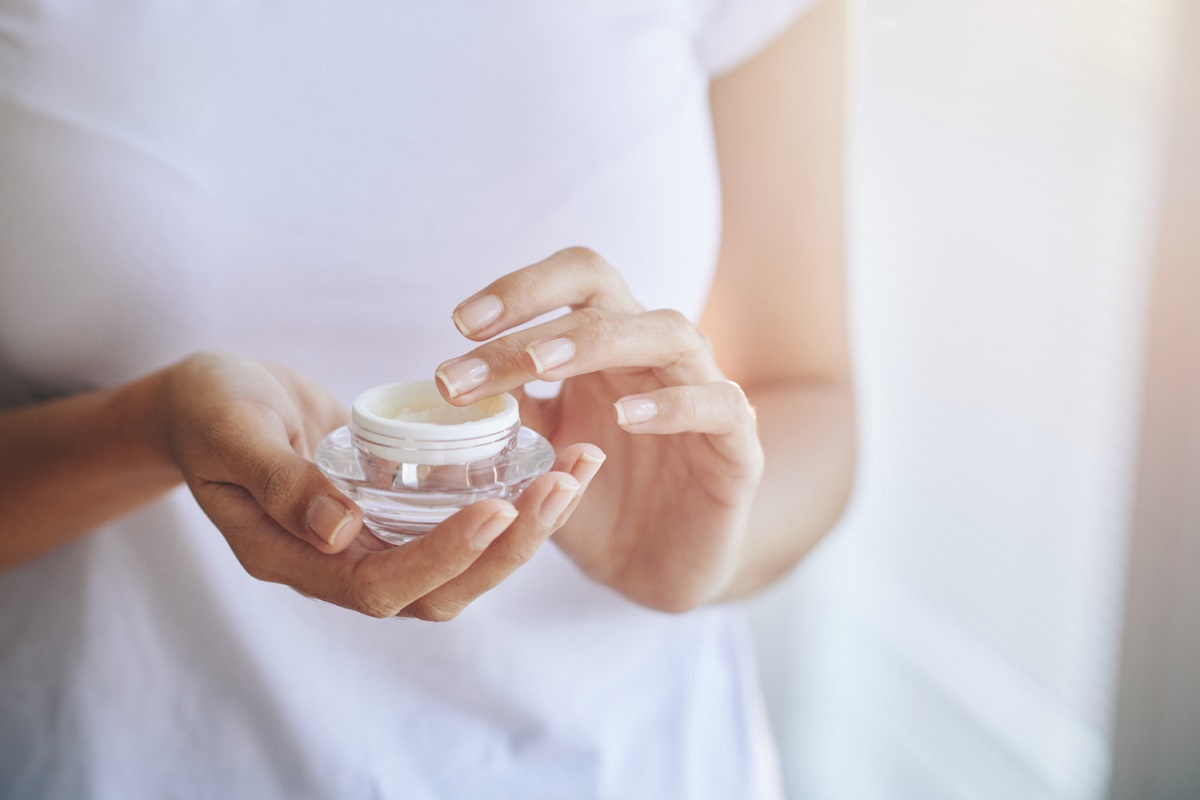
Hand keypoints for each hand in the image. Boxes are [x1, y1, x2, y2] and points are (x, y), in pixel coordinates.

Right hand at [159, 351, 602, 618]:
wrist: (213, 400)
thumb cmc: (210, 410)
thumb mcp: (232, 433)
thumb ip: (280, 481)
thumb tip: (343, 533)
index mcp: (295, 560)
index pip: (382, 586)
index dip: (443, 557)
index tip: (498, 510)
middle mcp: (342, 566)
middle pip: (440, 591)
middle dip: (510, 548)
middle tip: (563, 487)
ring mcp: (375, 541)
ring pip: (464, 562)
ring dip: (525, 527)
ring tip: (577, 473)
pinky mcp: (398, 511)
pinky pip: (461, 522)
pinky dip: (511, 499)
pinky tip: (550, 461)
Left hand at [435, 248, 763, 610]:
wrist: (657, 569)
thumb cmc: (597, 502)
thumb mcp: (539, 456)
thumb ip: (509, 415)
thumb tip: (451, 380)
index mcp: (605, 348)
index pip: (569, 284)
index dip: (518, 290)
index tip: (459, 325)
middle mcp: (653, 355)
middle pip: (607, 291)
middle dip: (535, 310)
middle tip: (472, 344)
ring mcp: (702, 391)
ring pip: (669, 332)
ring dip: (598, 341)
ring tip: (541, 365)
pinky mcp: (737, 445)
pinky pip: (719, 404)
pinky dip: (674, 403)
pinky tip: (627, 417)